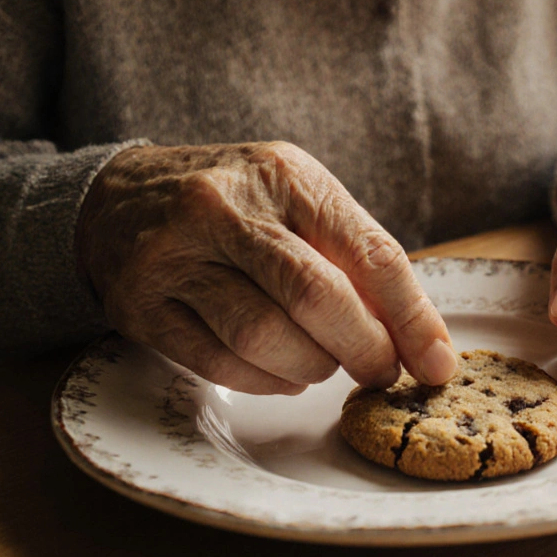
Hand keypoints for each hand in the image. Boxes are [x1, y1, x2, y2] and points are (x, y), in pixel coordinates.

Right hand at [76, 142, 456, 393]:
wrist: (119, 197)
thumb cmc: (238, 206)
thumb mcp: (300, 201)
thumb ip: (357, 256)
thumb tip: (423, 339)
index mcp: (286, 176)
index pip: (370, 252)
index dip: (413, 318)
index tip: (437, 363)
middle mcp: (226, 207)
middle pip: (317, 296)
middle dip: (364, 348)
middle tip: (381, 372)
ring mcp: (177, 255)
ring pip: (264, 335)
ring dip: (312, 367)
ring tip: (324, 365)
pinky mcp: (142, 304)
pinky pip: (219, 362)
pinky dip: (265, 381)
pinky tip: (282, 373)